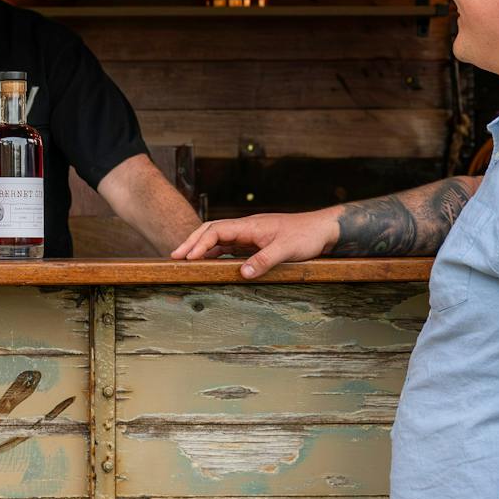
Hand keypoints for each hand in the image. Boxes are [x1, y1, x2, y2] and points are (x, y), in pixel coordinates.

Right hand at [169, 210, 337, 276]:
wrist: (323, 230)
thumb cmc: (306, 236)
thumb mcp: (286, 249)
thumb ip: (264, 260)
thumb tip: (243, 273)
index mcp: (250, 225)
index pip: (216, 230)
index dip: (200, 243)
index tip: (188, 257)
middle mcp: (247, 228)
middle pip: (211, 230)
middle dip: (192, 242)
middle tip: (176, 256)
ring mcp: (251, 234)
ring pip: (219, 238)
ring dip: (202, 247)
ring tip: (186, 259)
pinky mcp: (256, 242)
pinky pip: (230, 245)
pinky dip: (216, 252)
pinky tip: (211, 261)